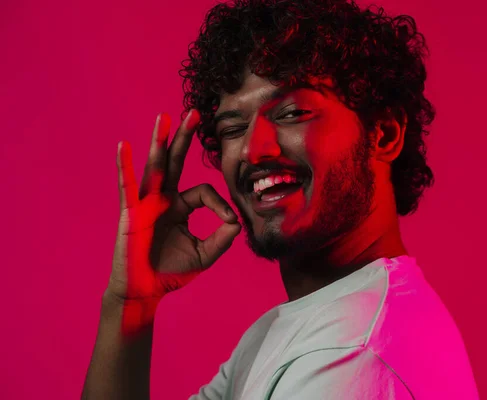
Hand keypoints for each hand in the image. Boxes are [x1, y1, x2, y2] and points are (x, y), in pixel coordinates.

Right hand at [109, 110, 240, 302]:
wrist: (145, 291)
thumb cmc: (172, 272)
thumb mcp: (204, 254)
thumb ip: (222, 238)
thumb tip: (237, 221)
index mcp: (180, 207)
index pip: (204, 192)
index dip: (220, 203)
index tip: (230, 220)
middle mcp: (163, 199)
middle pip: (176, 162)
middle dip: (184, 138)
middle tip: (194, 113)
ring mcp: (146, 203)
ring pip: (155, 168)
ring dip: (160, 142)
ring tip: (165, 118)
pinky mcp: (131, 213)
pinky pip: (128, 186)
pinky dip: (125, 166)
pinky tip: (123, 147)